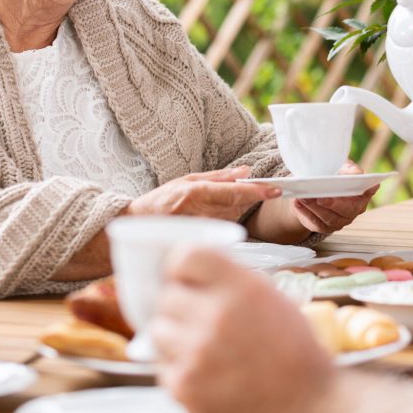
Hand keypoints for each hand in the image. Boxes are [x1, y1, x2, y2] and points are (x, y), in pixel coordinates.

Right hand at [130, 167, 280, 221]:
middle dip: (248, 198)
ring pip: (232, 217)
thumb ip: (219, 177)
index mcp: (196, 193)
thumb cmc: (161, 201)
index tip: (275, 190)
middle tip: (251, 190)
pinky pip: (223, 228)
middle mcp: (199, 212)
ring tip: (214, 204)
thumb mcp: (187, 180)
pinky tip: (213, 216)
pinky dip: (225, 220)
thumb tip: (246, 171)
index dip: (257, 192)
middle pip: (238, 206)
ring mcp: (200, 229)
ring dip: (235, 209)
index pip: (233, 193)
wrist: (137, 226)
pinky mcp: (200, 241)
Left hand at [153, 246, 333, 412]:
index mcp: (242, 289)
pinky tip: (205, 367)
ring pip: (158, 328)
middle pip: (169, 294)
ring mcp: (197, 354)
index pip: (186, 256)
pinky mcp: (184, 386)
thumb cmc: (292, 350)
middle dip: (181, 302)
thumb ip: (230, 280)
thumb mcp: (270, 298)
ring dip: (174, 333)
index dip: (182, 264)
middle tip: (200, 314)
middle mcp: (216, 317)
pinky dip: (177, 363)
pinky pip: (161, 363)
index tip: (185, 274)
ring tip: (203, 343)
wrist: (304, 403)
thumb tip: (192, 270)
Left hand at [289, 161, 375, 233]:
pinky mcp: (325, 227)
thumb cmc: (330, 174)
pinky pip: (315, 223)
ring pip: (329, 218)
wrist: (313, 187)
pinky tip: (297, 203)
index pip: (368, 191)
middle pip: (347, 209)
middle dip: (333, 203)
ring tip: (303, 197)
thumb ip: (347, 168)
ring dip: (314, 207)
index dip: (368, 190)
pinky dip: (305, 213)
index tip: (367, 185)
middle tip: (319, 196)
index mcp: (362, 191)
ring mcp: (341, 221)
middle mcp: (355, 209)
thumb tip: (355, 172)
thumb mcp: (339, 166)